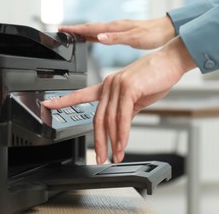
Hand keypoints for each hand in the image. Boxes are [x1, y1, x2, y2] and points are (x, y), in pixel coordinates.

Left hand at [43, 36, 195, 163]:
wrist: (170, 62)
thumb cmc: (155, 77)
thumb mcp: (137, 98)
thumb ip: (126, 111)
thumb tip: (120, 127)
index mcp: (108, 86)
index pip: (81, 95)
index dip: (63, 100)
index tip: (48, 104)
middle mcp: (109, 84)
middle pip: (98, 117)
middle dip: (99, 140)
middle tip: (101, 157)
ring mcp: (117, 85)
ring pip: (109, 119)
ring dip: (112, 141)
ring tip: (115, 155)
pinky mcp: (128, 88)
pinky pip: (122, 116)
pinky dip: (122, 133)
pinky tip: (122, 144)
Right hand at [59, 16, 175, 49]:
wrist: (166, 30)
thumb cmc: (153, 34)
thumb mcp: (134, 38)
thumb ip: (116, 39)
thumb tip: (99, 38)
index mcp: (115, 28)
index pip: (91, 28)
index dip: (76, 29)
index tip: (63, 29)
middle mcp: (115, 27)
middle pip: (91, 28)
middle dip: (76, 29)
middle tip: (62, 31)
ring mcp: (118, 29)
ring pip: (96, 30)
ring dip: (84, 32)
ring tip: (72, 35)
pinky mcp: (122, 33)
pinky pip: (103, 33)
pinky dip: (94, 35)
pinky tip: (92, 39)